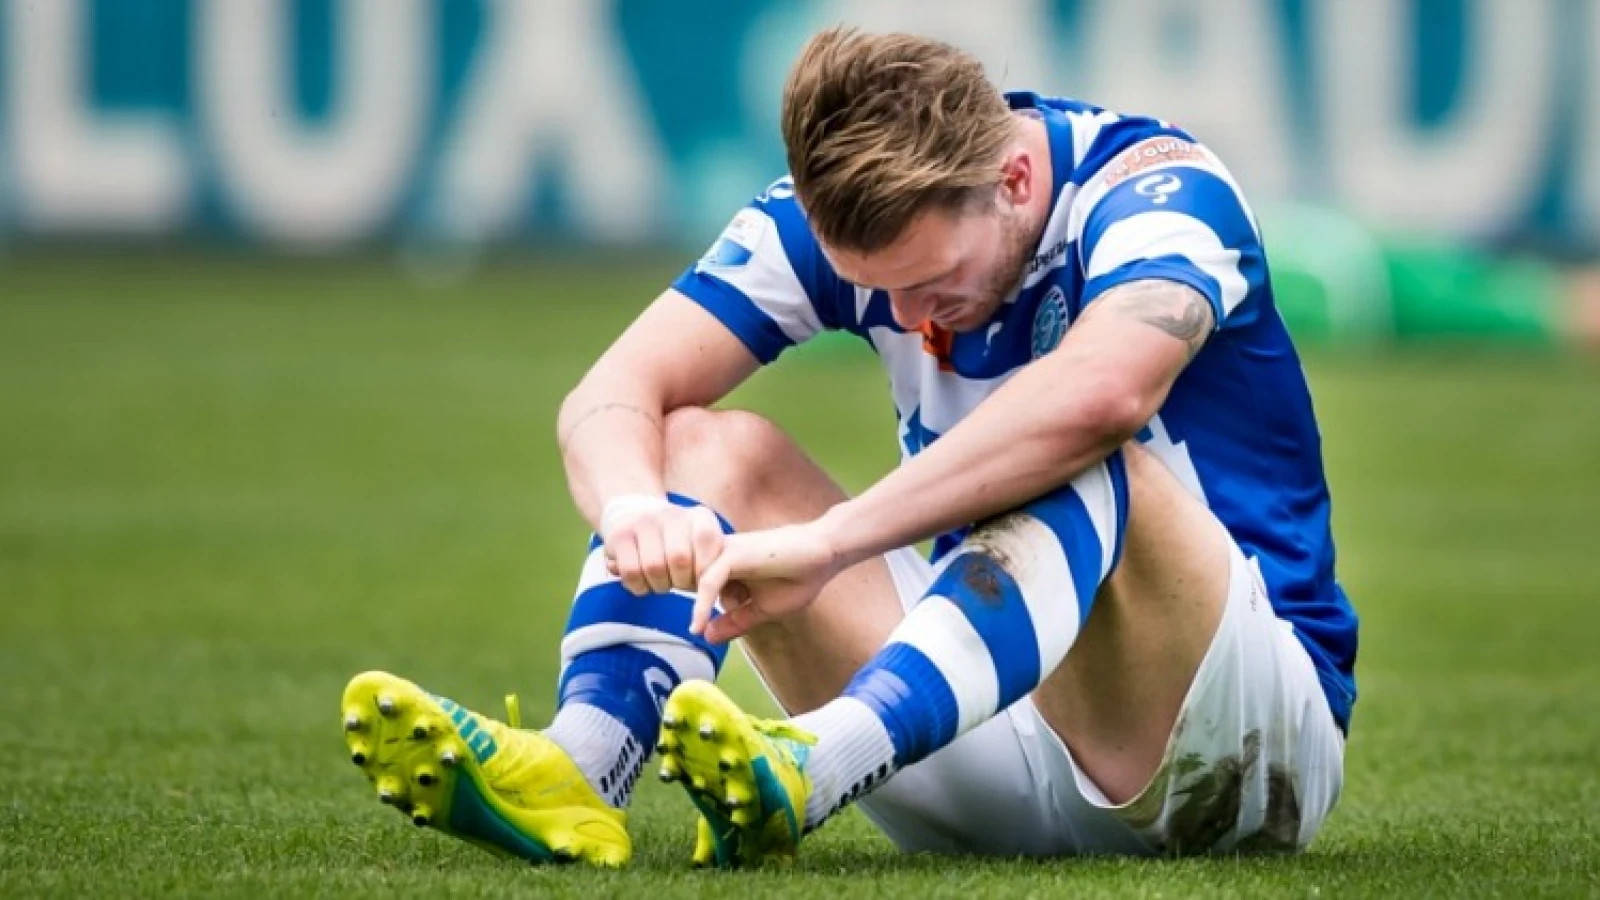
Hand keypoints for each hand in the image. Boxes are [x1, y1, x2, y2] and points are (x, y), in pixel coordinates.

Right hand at [602, 496, 724, 595]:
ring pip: (654, 568)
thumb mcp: (702, 548)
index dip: (704, 571)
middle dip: (680, 583)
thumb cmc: (678, 544)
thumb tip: (711, 588)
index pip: (708, 542)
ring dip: (659, 586)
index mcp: (699, 517)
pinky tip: (644, 584)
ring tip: (661, 583)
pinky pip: (631, 572)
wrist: (635, 516)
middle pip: (679, 560)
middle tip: (678, 584)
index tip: (700, 581)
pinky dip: (639, 587)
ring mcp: (643, 521)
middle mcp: (671, 514)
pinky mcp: (619, 535)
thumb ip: (713, 567)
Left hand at [691, 521, 843, 643]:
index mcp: (725, 563)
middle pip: (686, 583)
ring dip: (692, 606)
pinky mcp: (734, 553)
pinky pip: (708, 581)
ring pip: (691, 580)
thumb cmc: (797, 578)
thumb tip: (706, 636)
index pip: (693, 586)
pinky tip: (697, 626)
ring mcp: (726, 552)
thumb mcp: (762, 609)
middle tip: (703, 625)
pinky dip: (701, 605)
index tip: (695, 630)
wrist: (824, 556)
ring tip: (695, 628)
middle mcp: (720, 554)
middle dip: (692, 606)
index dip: (693, 608)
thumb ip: (735, 621)